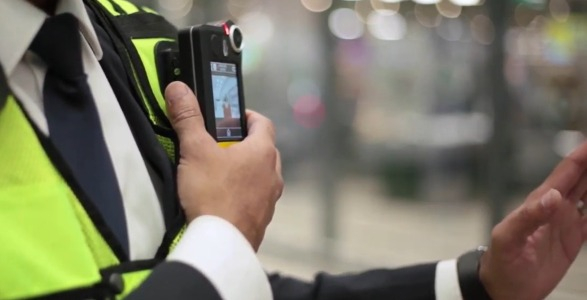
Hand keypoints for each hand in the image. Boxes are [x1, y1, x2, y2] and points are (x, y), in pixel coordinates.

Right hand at [164, 82, 283, 250]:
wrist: (220, 243)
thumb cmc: (212, 193)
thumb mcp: (195, 151)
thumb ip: (187, 118)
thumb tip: (178, 88)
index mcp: (262, 152)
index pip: (263, 123)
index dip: (247, 116)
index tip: (231, 117)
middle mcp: (273, 174)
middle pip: (264, 149)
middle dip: (244, 144)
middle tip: (220, 145)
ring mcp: (271, 199)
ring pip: (262, 176)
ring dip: (246, 170)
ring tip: (220, 173)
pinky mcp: (262, 220)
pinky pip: (257, 199)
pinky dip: (245, 194)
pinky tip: (223, 200)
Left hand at [479, 142, 586, 299]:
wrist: (503, 288)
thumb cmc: (500, 261)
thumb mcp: (508, 238)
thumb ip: (528, 217)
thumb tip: (553, 196)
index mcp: (540, 201)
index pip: (566, 172)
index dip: (582, 154)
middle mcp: (555, 207)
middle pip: (582, 177)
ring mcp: (565, 222)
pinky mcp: (574, 239)